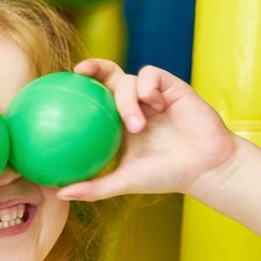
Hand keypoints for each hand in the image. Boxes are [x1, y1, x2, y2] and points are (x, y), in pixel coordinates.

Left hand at [59, 60, 242, 201]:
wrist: (205, 167)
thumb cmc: (165, 175)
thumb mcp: (123, 182)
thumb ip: (93, 187)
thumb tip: (59, 193)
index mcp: (118, 124)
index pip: (94, 100)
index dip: (77, 91)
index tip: (55, 88)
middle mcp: (134, 105)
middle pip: (109, 77)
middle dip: (94, 66)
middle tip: (80, 71)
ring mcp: (153, 96)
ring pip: (129, 80)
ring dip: (128, 101)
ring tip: (137, 126)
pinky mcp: (172, 88)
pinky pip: (152, 75)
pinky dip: (148, 87)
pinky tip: (153, 103)